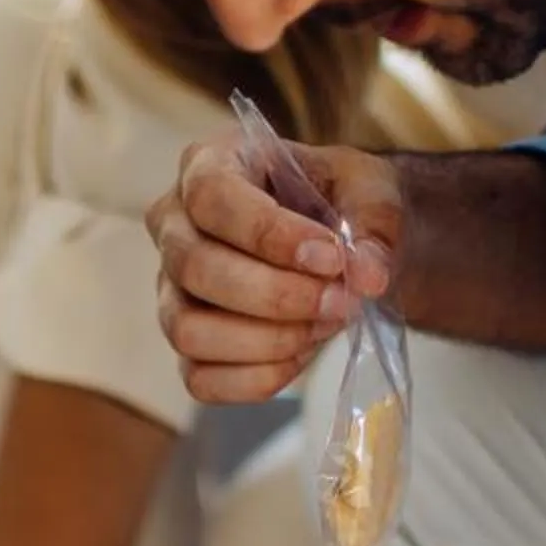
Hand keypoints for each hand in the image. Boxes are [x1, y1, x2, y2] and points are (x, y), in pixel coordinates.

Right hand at [146, 133, 404, 404]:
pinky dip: (256, 378)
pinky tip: (302, 356)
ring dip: (265, 341)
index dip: (269, 234)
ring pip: (188, 330)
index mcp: (208, 164)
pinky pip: (200, 380)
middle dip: (275, 295)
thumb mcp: (370, 193)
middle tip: (341, 302)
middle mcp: (173, 226)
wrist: (342, 247)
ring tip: (323, 326)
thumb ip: (373, 227)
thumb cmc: (343, 204)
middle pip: (195, 268)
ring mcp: (171, 290)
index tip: (332, 258)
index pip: (212, 198)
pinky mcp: (188, 344)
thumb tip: (367, 276)